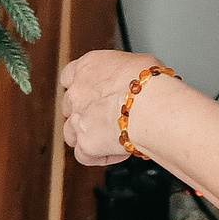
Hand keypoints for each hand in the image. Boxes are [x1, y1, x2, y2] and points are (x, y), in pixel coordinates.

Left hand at [60, 47, 172, 172]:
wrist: (149, 105)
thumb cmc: (148, 83)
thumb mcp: (137, 63)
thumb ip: (124, 72)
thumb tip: (135, 78)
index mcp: (87, 67)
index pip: (69, 75)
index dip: (82, 87)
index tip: (95, 92)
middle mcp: (77, 92)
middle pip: (69, 105)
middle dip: (85, 112)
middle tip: (108, 116)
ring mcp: (78, 119)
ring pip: (70, 132)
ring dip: (86, 135)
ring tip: (109, 137)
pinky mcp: (85, 144)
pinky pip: (84, 156)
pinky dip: (97, 157)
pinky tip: (116, 152)